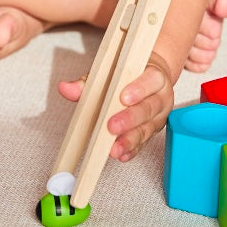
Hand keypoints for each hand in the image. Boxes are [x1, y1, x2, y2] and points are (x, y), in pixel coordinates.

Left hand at [57, 52, 174, 162]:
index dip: (139, 89)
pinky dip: (131, 150)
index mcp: (154, 76)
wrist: (147, 79)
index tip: (123, 97)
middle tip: (112, 126)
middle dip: (130, 119)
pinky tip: (120, 155)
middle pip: (148, 108)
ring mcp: (158, 116)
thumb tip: (66, 88)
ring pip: (147, 128)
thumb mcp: (109, 71)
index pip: (151, 80)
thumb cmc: (127, 74)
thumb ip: (88, 81)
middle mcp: (160, 97)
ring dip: (130, 140)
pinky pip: (143, 143)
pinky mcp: (152, 132)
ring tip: (114, 148)